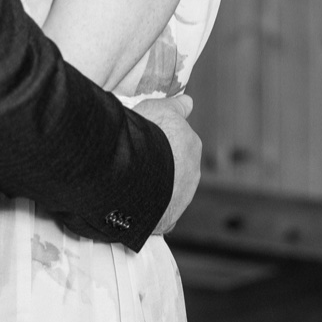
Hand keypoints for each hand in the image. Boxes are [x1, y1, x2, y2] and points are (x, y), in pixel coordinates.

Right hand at [134, 94, 200, 236]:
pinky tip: (136, 208)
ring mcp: (181, 198)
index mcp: (191, 146)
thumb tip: (189, 102)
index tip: (148, 144)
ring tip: (129, 185)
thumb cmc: (144, 134)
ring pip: (169, 194)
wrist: (133, 169)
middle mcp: (191, 173)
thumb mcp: (158, 108)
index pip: (180, 146)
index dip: (163, 144)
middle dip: (161, 168)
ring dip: (155, 191)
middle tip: (135, 164)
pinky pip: (160, 217)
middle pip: (176, 170)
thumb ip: (176, 107)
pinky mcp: (168, 219)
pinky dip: (151, 214)